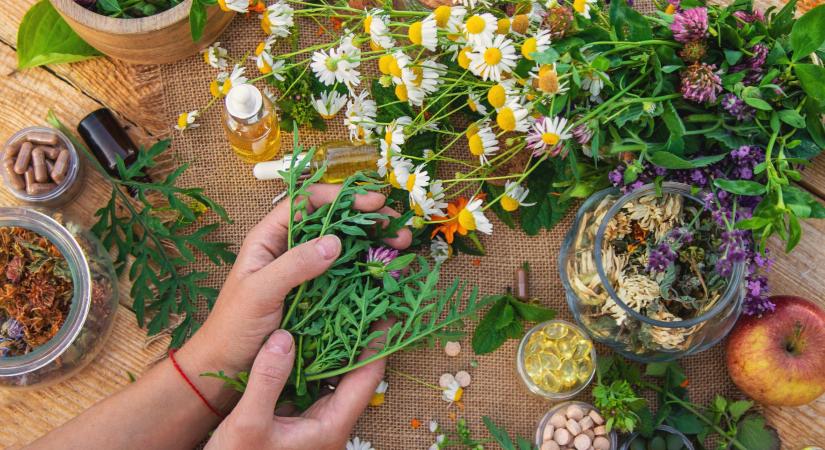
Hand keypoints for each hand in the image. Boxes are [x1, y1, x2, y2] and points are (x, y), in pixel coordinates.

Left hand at [176, 184, 409, 406]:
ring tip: (401, 246)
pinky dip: (368, 270)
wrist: (225, 367)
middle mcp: (290, 249)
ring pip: (344, 247)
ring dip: (373, 243)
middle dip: (367, 220)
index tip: (373, 203)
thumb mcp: (259, 292)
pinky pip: (346, 275)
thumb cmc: (232, 327)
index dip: (341, 197)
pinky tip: (387, 271)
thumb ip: (293, 265)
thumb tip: (335, 241)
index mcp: (270, 238)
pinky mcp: (317, 295)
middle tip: (397, 228)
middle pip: (333, 221)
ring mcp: (306, 272)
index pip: (308, 202)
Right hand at [204, 327, 384, 449]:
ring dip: (336, 347)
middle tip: (361, 302)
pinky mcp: (297, 421)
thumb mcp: (248, 423)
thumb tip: (285, 337)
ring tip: (336, 311)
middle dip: (360, 339)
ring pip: (334, 379)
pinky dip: (313, 360)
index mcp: (331, 426)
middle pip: (356, 375)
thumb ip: (268, 380)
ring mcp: (315, 423)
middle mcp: (330, 423)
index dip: (379, 344)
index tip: (386, 312)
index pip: (368, 378)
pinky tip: (304, 338)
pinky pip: (314, 384)